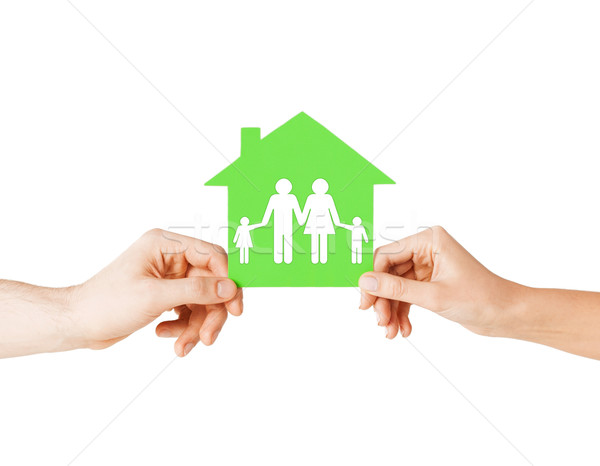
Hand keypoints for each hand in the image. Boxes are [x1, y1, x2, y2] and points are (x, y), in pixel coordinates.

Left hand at [70, 229, 241, 356]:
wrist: (79, 324)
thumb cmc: (105, 303)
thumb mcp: (155, 296)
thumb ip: (196, 290)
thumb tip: (229, 287)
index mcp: (165, 245)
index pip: (212, 256)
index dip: (227, 280)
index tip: (234, 305)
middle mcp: (170, 259)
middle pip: (210, 284)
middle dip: (210, 313)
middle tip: (209, 336)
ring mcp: (169, 279)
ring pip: (202, 302)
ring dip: (196, 326)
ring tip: (182, 346)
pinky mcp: (165, 297)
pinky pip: (189, 312)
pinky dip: (182, 328)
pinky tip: (165, 334)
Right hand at [358, 226, 521, 339]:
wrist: (506, 315)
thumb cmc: (482, 298)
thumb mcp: (434, 296)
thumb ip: (397, 289)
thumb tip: (367, 283)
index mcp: (429, 241)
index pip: (387, 255)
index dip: (374, 279)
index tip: (366, 301)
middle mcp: (427, 250)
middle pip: (388, 272)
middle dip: (383, 299)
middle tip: (379, 320)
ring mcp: (427, 267)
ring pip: (395, 287)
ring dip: (391, 310)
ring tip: (391, 331)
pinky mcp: (429, 283)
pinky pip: (406, 296)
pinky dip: (402, 312)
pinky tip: (404, 329)